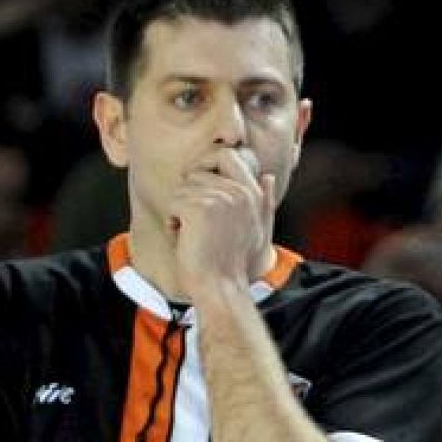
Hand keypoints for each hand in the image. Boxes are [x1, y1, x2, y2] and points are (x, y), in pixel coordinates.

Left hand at [170, 146, 273, 293]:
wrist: (221, 287)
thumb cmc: (233, 261)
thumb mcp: (257, 228)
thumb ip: (264, 200)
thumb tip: (268, 176)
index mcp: (253, 193)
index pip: (226, 154)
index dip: (206, 166)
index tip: (202, 193)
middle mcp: (239, 192)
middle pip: (197, 172)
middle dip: (190, 196)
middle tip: (200, 224)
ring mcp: (220, 199)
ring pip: (182, 188)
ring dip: (181, 212)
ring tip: (196, 234)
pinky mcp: (200, 209)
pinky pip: (173, 202)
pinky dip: (173, 223)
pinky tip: (187, 239)